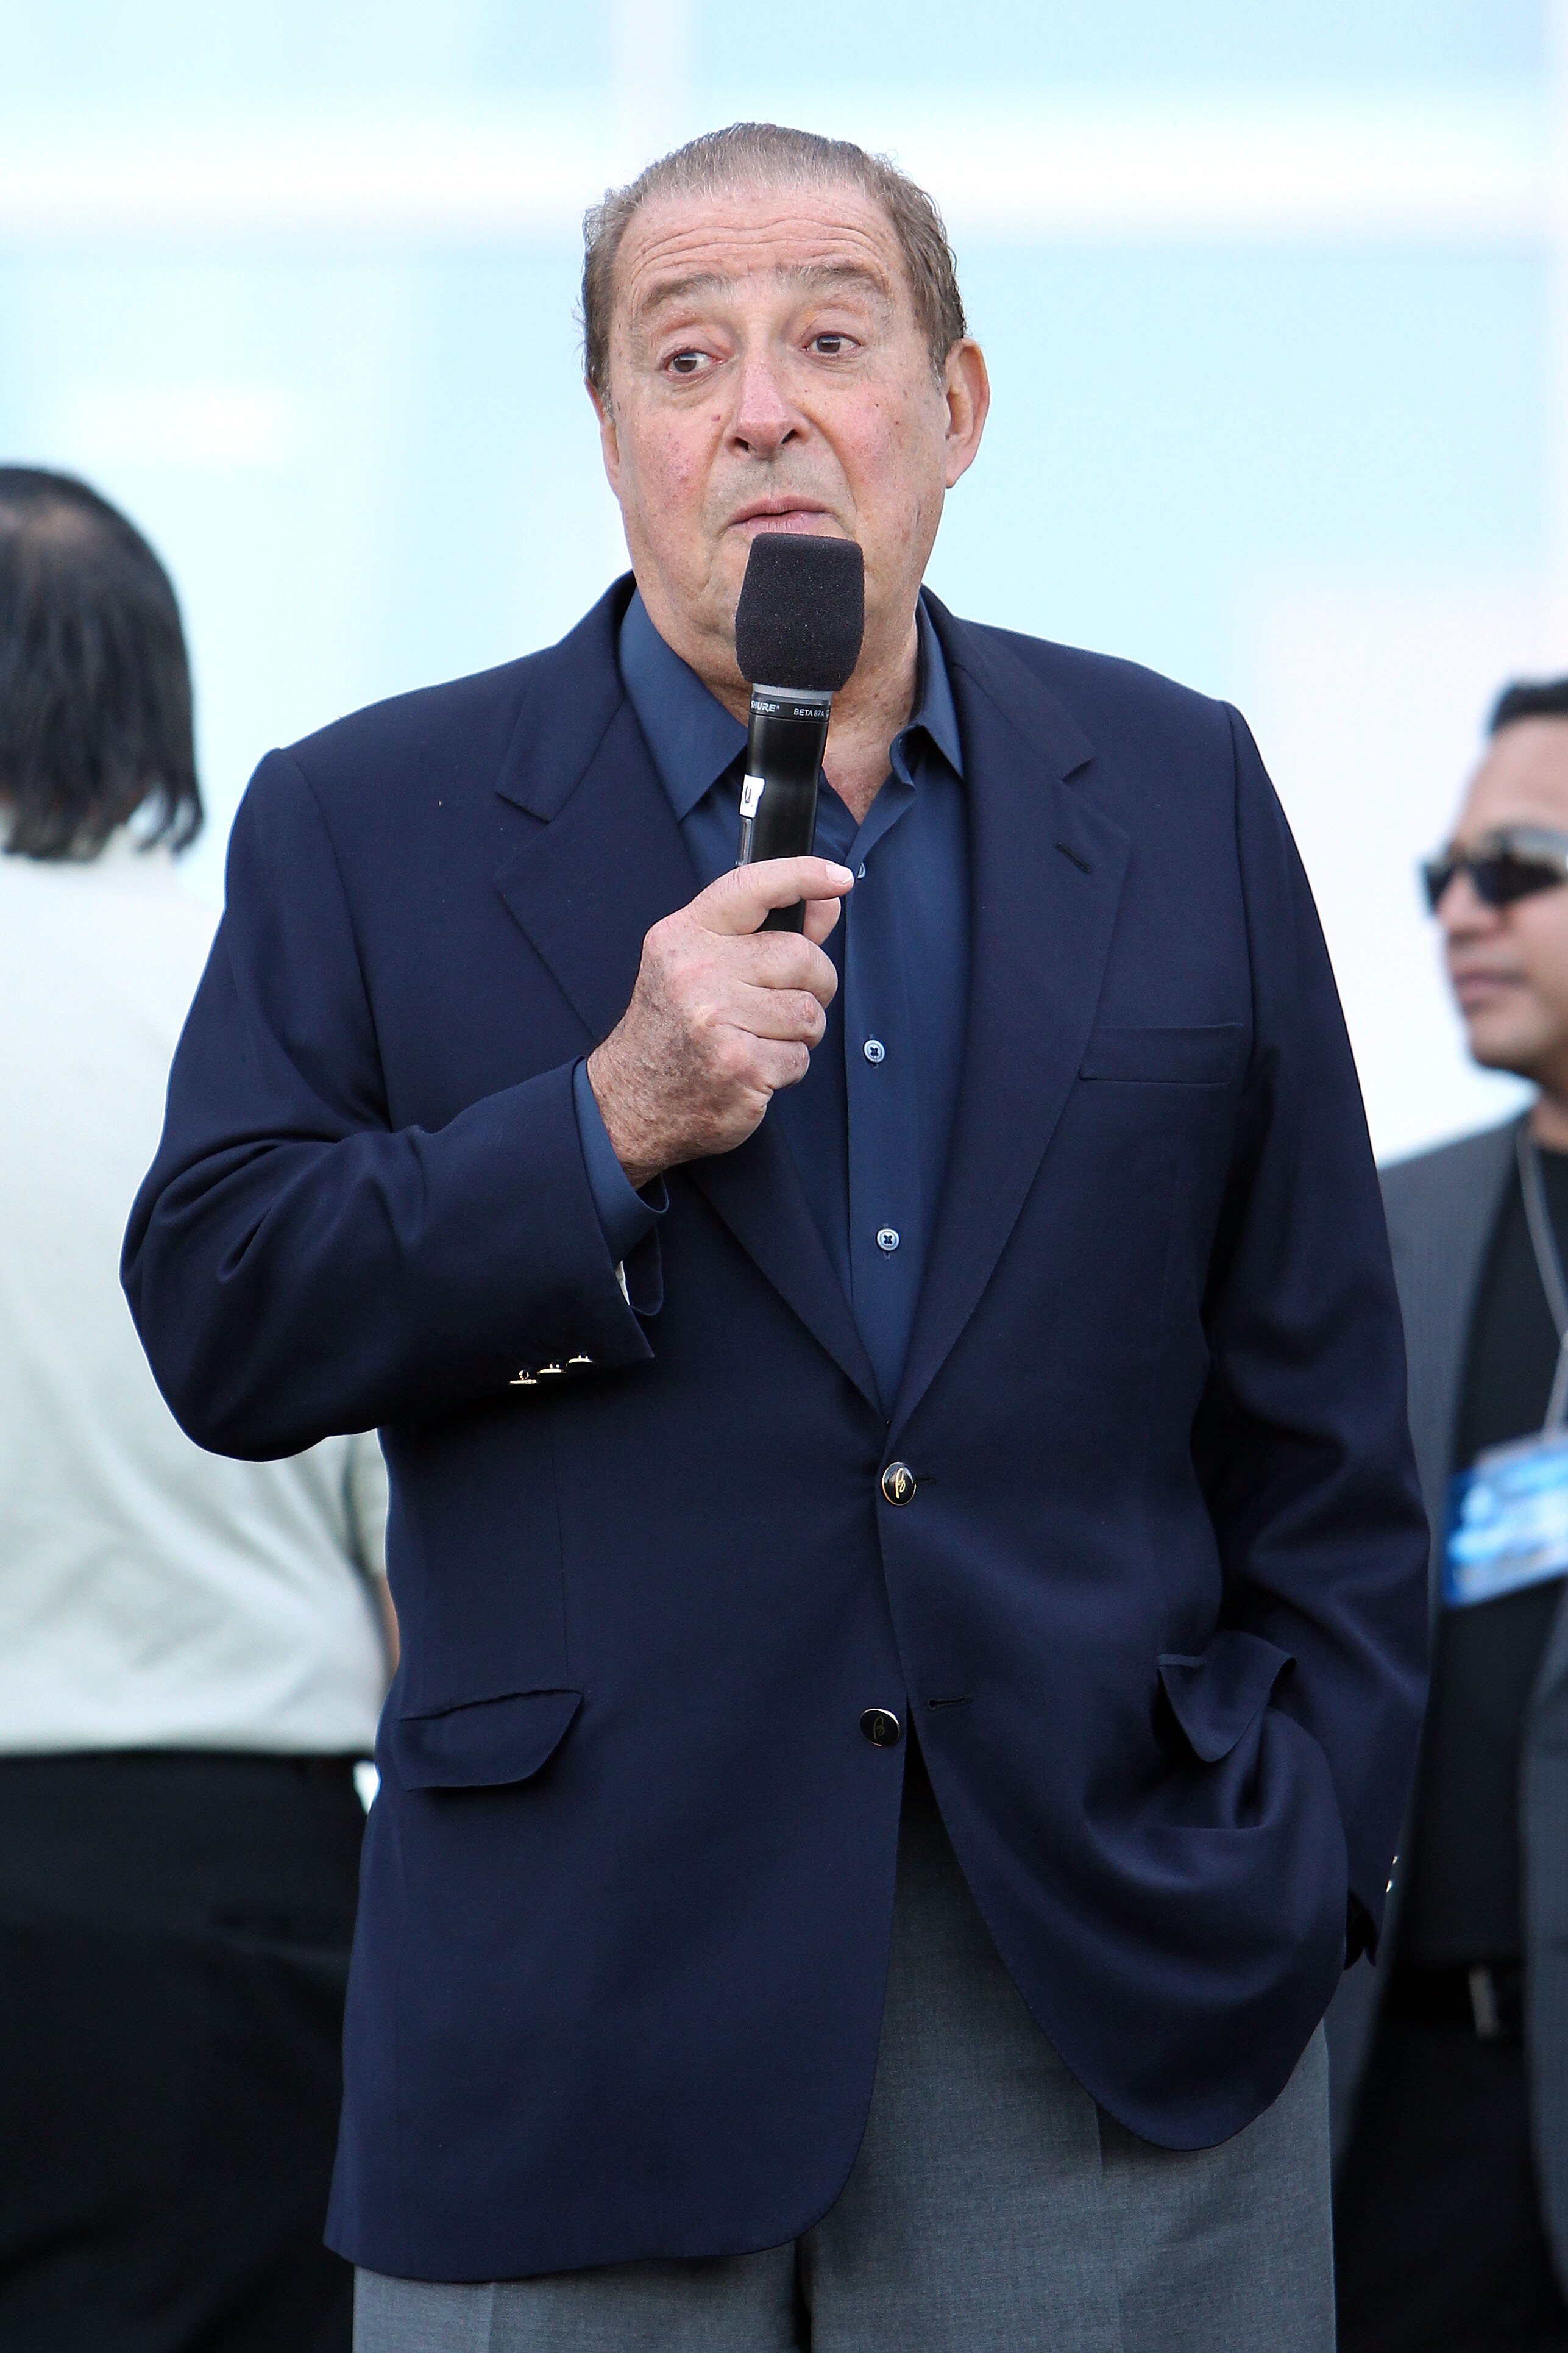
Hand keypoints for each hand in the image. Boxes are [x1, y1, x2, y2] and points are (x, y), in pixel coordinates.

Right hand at [587, 857, 852, 1187]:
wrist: (631, 1103)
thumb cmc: (672, 1031)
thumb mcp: (700, 966)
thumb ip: (767, 931)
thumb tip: (829, 899)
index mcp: (684, 937)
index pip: (750, 888)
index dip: (803, 875)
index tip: (839, 878)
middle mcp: (696, 973)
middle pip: (801, 957)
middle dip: (816, 982)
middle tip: (793, 1001)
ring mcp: (717, 1021)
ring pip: (808, 1012)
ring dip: (801, 1032)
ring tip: (763, 1039)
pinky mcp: (739, 1066)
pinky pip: (800, 1057)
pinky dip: (788, 1068)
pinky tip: (754, 1069)